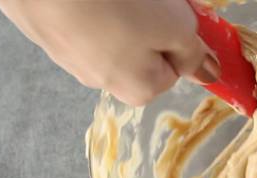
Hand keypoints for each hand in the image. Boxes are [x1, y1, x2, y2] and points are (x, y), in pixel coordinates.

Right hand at [0, 0, 219, 105]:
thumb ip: (195, 53)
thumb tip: (212, 74)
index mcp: (140, 89)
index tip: (174, 12)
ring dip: (118, 10)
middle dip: (148, 22)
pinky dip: (89, 4)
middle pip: (143, 49)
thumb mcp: (175, 28)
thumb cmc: (116, 5)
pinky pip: (81, 18)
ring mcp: (70, 57)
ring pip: (111, 32)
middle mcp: (104, 82)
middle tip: (144, 0)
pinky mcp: (45, 30)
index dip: (180, 35)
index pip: (176, 67)